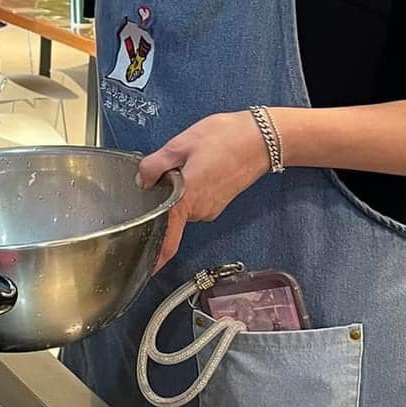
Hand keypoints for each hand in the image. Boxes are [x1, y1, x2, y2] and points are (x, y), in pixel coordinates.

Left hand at [138, 111, 270, 267]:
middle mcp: (200, 209)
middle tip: (166, 170)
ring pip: (183, 206)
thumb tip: (142, 180)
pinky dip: (191, 188)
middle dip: (163, 197)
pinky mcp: (218, 202)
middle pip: (170, 214)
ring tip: (187, 162)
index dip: (156, 256)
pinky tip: (199, 166)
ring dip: (179, 190)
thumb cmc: (227, 138)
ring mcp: (211, 207)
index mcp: (187, 197)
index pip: (168, 236)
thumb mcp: (182, 144)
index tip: (146, 268)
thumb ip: (156, 164)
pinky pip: (196, 201)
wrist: (263, 138)